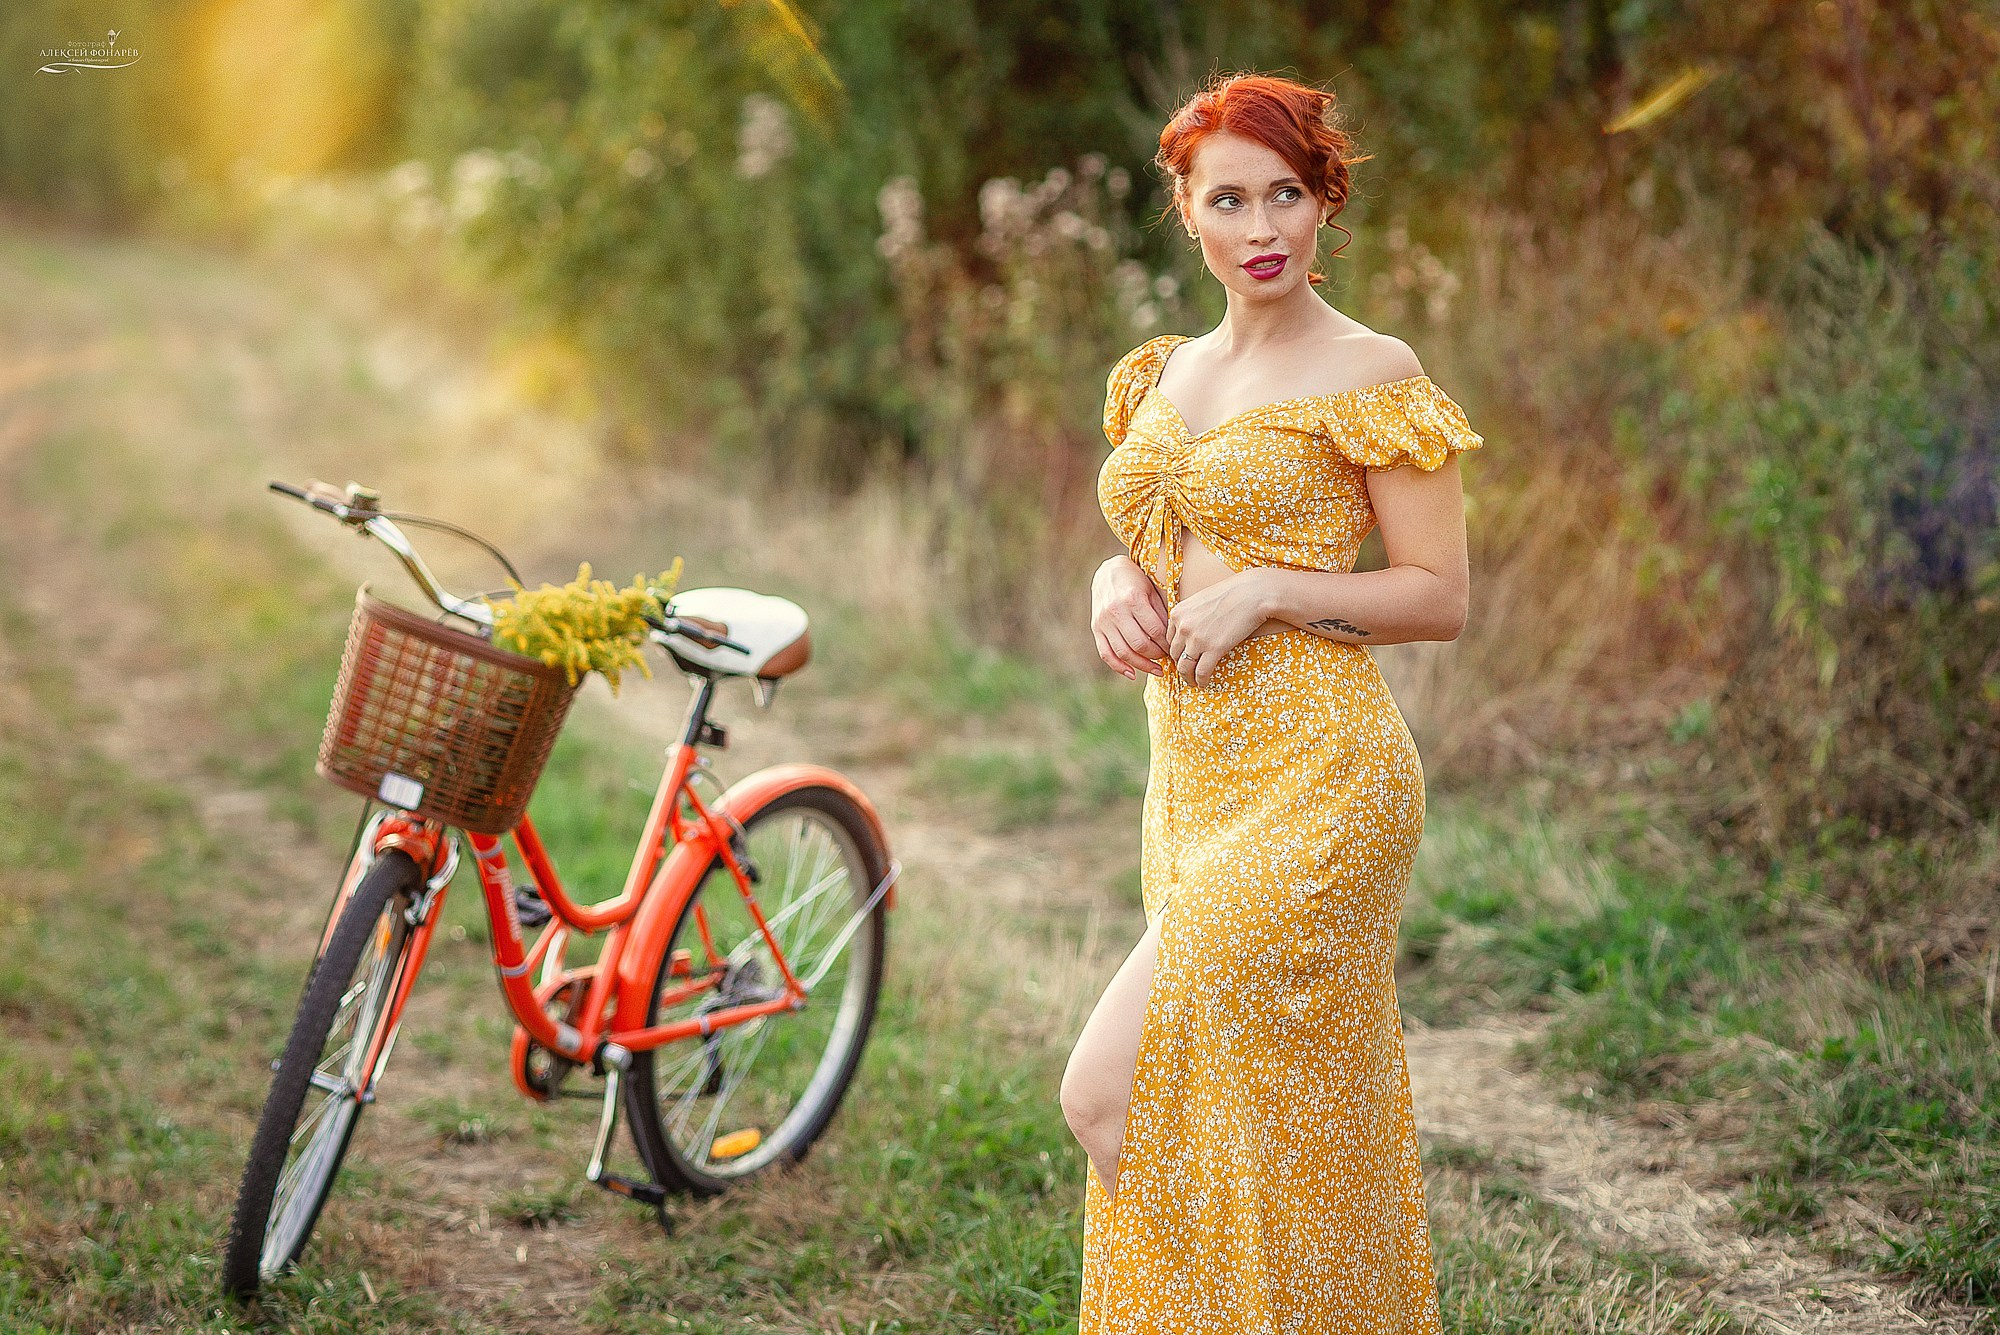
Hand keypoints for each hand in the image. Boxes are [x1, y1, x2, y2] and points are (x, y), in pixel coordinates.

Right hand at [1091, 556, 1168, 678]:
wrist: (1107, 572)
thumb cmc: (1135, 580)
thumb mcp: (1151, 590)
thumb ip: (1161, 613)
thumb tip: (1173, 639)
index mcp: (1133, 599)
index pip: (1154, 630)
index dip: (1167, 643)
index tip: (1176, 648)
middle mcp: (1116, 611)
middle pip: (1139, 644)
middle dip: (1157, 655)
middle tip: (1168, 657)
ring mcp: (1104, 621)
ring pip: (1123, 652)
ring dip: (1142, 665)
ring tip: (1157, 670)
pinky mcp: (1096, 629)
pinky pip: (1106, 654)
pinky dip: (1119, 667)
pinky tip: (1133, 674)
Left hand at [1166, 571, 1270, 685]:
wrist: (1252, 594)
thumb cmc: (1231, 594)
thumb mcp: (1201, 600)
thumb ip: (1191, 615)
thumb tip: (1191, 631)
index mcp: (1178, 613)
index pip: (1169, 639)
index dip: (1176, 651)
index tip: (1182, 657)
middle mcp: (1183, 626)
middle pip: (1174, 655)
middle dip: (1180, 665)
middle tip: (1187, 672)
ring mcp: (1197, 639)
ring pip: (1184, 667)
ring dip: (1188, 678)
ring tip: (1193, 682)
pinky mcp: (1213, 649)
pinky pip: (1201, 672)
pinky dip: (1201, 681)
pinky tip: (1203, 683)